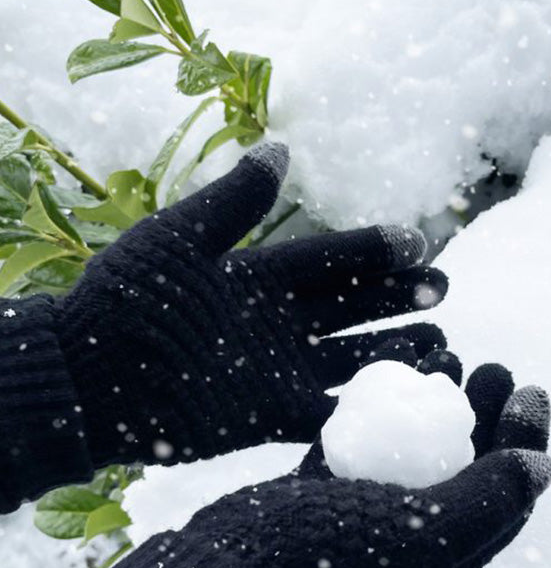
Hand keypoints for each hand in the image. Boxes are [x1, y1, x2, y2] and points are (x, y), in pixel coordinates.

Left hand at [55, 142, 447, 467]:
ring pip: (352, 360)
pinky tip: (403, 400)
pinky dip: (364, 409)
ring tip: (440, 343)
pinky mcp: (272, 417)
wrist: (91, 381)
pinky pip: (329, 414)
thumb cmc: (129, 303)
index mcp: (260, 277)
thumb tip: (281, 150)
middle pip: (353, 306)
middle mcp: (278, 324)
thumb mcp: (179, 240)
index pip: (331, 259)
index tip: (418, 243)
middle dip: (400, 297)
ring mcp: (279, 371)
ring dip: (395, 351)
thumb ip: (235, 202)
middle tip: (442, 288)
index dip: (375, 250)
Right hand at [183, 345, 550, 567]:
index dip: (523, 439)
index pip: (505, 491)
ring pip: (418, 443)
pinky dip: (384, 401)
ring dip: (436, 401)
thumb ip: (486, 501)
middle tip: (491, 366)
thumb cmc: (334, 562)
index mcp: (448, 550)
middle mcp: (416, 529)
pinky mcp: (330, 482)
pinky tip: (389, 363)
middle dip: (484, 413)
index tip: (527, 389)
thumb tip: (544, 465)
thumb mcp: (423, 537)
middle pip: (465, 462)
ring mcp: (370, 504)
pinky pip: (369, 434)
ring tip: (446, 356)